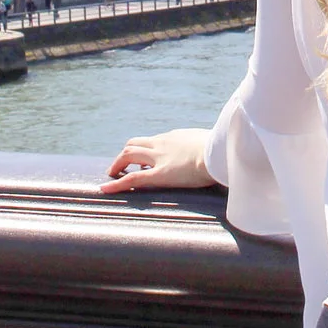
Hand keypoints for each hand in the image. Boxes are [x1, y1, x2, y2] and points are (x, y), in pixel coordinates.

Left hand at [100, 127, 216, 193]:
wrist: (219, 153)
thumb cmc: (222, 149)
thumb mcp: (212, 144)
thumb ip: (207, 148)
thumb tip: (219, 154)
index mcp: (175, 137)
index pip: (153, 141)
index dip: (144, 149)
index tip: (142, 159)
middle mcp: (162, 144)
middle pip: (135, 144)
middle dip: (125, 154)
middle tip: (120, 165)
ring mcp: (158, 158)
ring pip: (128, 154)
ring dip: (117, 164)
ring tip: (111, 174)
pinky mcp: (158, 175)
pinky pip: (132, 179)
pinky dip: (117, 184)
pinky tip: (105, 189)